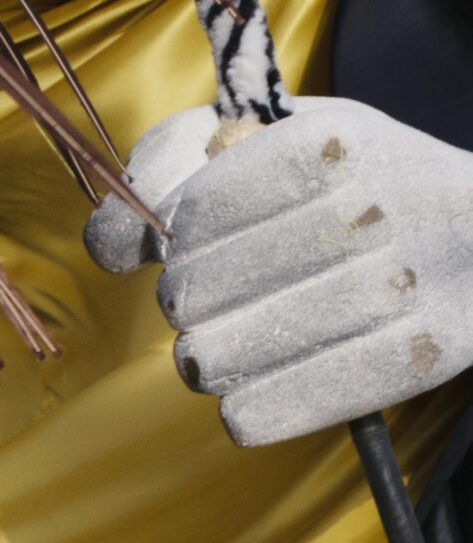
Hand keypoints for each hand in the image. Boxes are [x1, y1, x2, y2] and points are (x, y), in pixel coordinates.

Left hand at [85, 98, 472, 445]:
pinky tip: (237, 408)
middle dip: (183, 299)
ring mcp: (405, 280)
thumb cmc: (365, 176)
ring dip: (210, 359)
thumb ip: (192, 165)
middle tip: (185, 307)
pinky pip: (319, 393)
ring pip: (258, 340)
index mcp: (326, 140)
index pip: (201, 204)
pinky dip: (259, 408)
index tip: (167, 252)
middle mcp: (367, 206)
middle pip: (215, 277)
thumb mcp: (293, 133)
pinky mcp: (433, 350)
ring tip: (204, 357)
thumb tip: (108, 243)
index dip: (166, 238)